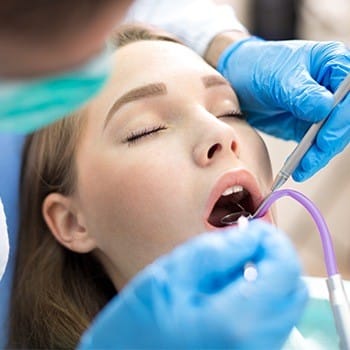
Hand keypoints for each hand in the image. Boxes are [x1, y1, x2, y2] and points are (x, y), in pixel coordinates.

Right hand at [78, 221, 307, 348]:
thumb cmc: (139, 325)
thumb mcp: (172, 274)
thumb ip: (218, 250)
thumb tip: (253, 234)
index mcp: (236, 322)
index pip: (285, 269)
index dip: (274, 240)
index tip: (255, 229)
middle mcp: (256, 345)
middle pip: (293, 288)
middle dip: (272, 259)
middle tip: (241, 247)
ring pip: (286, 305)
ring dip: (266, 278)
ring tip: (227, 273)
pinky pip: (272, 321)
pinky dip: (259, 298)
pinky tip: (226, 294)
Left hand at [217, 37, 349, 180]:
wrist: (237, 82)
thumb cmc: (258, 67)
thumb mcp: (277, 77)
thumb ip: (301, 92)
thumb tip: (324, 108)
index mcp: (332, 64)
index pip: (349, 94)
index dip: (342, 118)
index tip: (325, 137)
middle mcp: (332, 87)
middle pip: (345, 119)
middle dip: (330, 142)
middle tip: (311, 159)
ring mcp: (322, 109)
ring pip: (332, 136)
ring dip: (319, 155)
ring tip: (301, 169)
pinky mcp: (309, 126)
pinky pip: (315, 145)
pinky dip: (308, 158)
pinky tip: (298, 168)